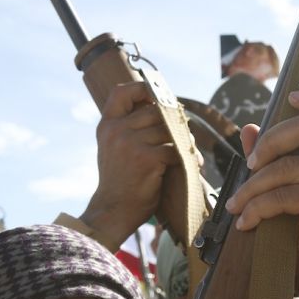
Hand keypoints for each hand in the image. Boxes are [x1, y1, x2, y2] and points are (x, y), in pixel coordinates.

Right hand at [80, 82, 180, 247]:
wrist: (113, 210)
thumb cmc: (119, 180)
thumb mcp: (113, 148)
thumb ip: (127, 127)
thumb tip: (161, 108)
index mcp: (107, 125)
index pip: (121, 92)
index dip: (142, 89)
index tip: (157, 97)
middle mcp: (116, 130)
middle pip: (155, 111)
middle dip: (174, 122)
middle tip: (184, 133)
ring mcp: (130, 143)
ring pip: (168, 130)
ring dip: (184, 140)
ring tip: (189, 151)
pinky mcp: (147, 158)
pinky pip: (175, 149)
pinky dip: (187, 156)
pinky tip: (192, 164)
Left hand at [224, 86, 298, 298]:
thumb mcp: (286, 190)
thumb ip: (271, 158)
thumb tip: (248, 129)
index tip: (291, 95)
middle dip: (270, 141)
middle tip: (249, 166)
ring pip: (286, 165)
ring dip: (252, 187)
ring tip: (237, 206)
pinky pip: (283, 192)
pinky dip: (257, 207)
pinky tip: (246, 222)